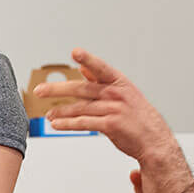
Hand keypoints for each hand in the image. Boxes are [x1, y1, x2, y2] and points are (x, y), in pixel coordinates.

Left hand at [38, 49, 174, 161]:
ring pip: (80, 108)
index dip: (88, 59)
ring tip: (48, 114)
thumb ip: (101, 81)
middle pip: (81, 89)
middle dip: (57, 89)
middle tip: (39, 90)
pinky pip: (84, 123)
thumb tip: (83, 68)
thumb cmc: (137, 116)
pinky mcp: (111, 125)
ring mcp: (114, 109)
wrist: (154, 140)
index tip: (75, 52)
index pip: (100, 68)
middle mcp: (116, 94)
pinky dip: (68, 124)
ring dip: (60, 111)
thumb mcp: (123, 93)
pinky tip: (56, 124)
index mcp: (119, 82)